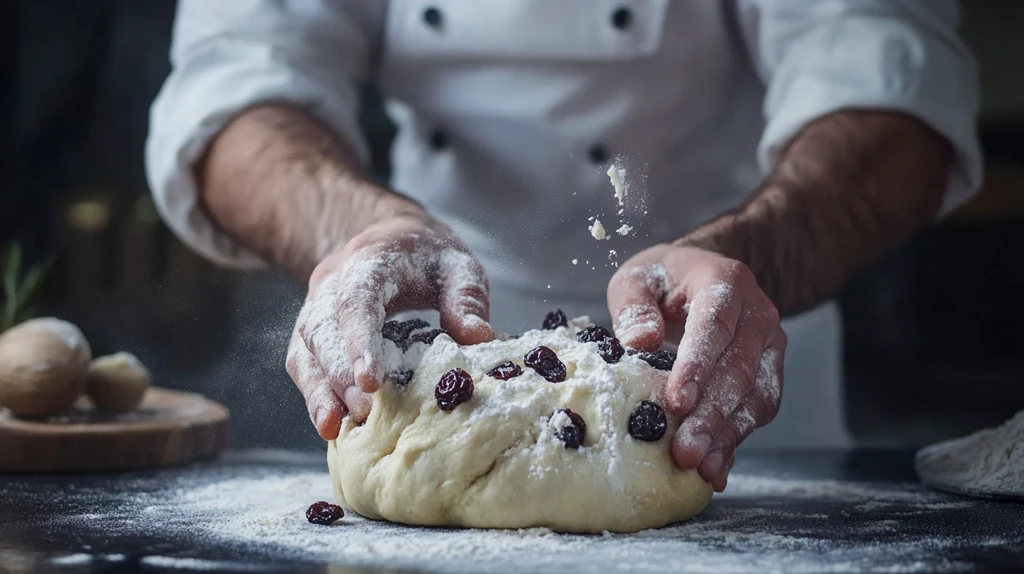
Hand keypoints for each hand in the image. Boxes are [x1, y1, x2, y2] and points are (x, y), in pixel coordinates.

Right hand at [286, 214, 492, 439]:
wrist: (388, 240)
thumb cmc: (425, 258)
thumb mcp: (457, 264)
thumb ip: (466, 296)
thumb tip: (476, 337)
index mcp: (369, 261)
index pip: (356, 300)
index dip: (359, 340)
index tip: (370, 381)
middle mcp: (332, 284)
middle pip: (322, 329)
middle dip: (338, 374)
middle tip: (363, 413)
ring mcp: (316, 308)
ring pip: (304, 350)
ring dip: (318, 391)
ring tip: (335, 428)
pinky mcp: (313, 333)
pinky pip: (303, 363)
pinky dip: (314, 395)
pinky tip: (331, 425)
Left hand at [608, 244, 785, 491]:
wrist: (703, 274)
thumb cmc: (664, 280)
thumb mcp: (637, 278)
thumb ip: (634, 306)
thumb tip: (640, 342)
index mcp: (725, 281)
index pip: (715, 325)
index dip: (698, 365)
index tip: (677, 402)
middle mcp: (757, 313)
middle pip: (739, 369)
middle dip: (710, 414)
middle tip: (685, 450)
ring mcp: (769, 345)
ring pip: (756, 395)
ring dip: (726, 434)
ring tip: (698, 466)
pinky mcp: (770, 372)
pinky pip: (759, 410)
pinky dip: (736, 441)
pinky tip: (715, 468)